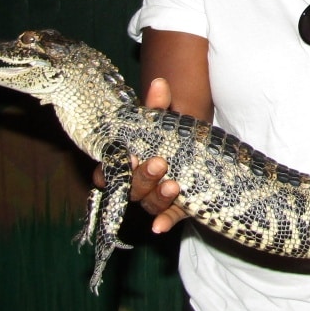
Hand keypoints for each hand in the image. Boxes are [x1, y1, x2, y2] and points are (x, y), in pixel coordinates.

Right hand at [119, 77, 189, 233]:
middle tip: (159, 163)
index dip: (113, 169)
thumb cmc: (173, 136)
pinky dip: (164, 222)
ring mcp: (154, 197)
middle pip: (130, 188)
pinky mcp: (175, 209)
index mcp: (128, 162)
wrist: (201, 152)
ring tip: (174, 186)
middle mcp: (136, 183)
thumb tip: (159, 83)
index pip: (108, 171)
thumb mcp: (166, 121)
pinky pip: (167, 218)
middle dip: (143, 177)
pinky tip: (161, 227)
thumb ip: (159, 106)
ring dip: (158, 197)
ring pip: (148, 203)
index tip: (130, 157)